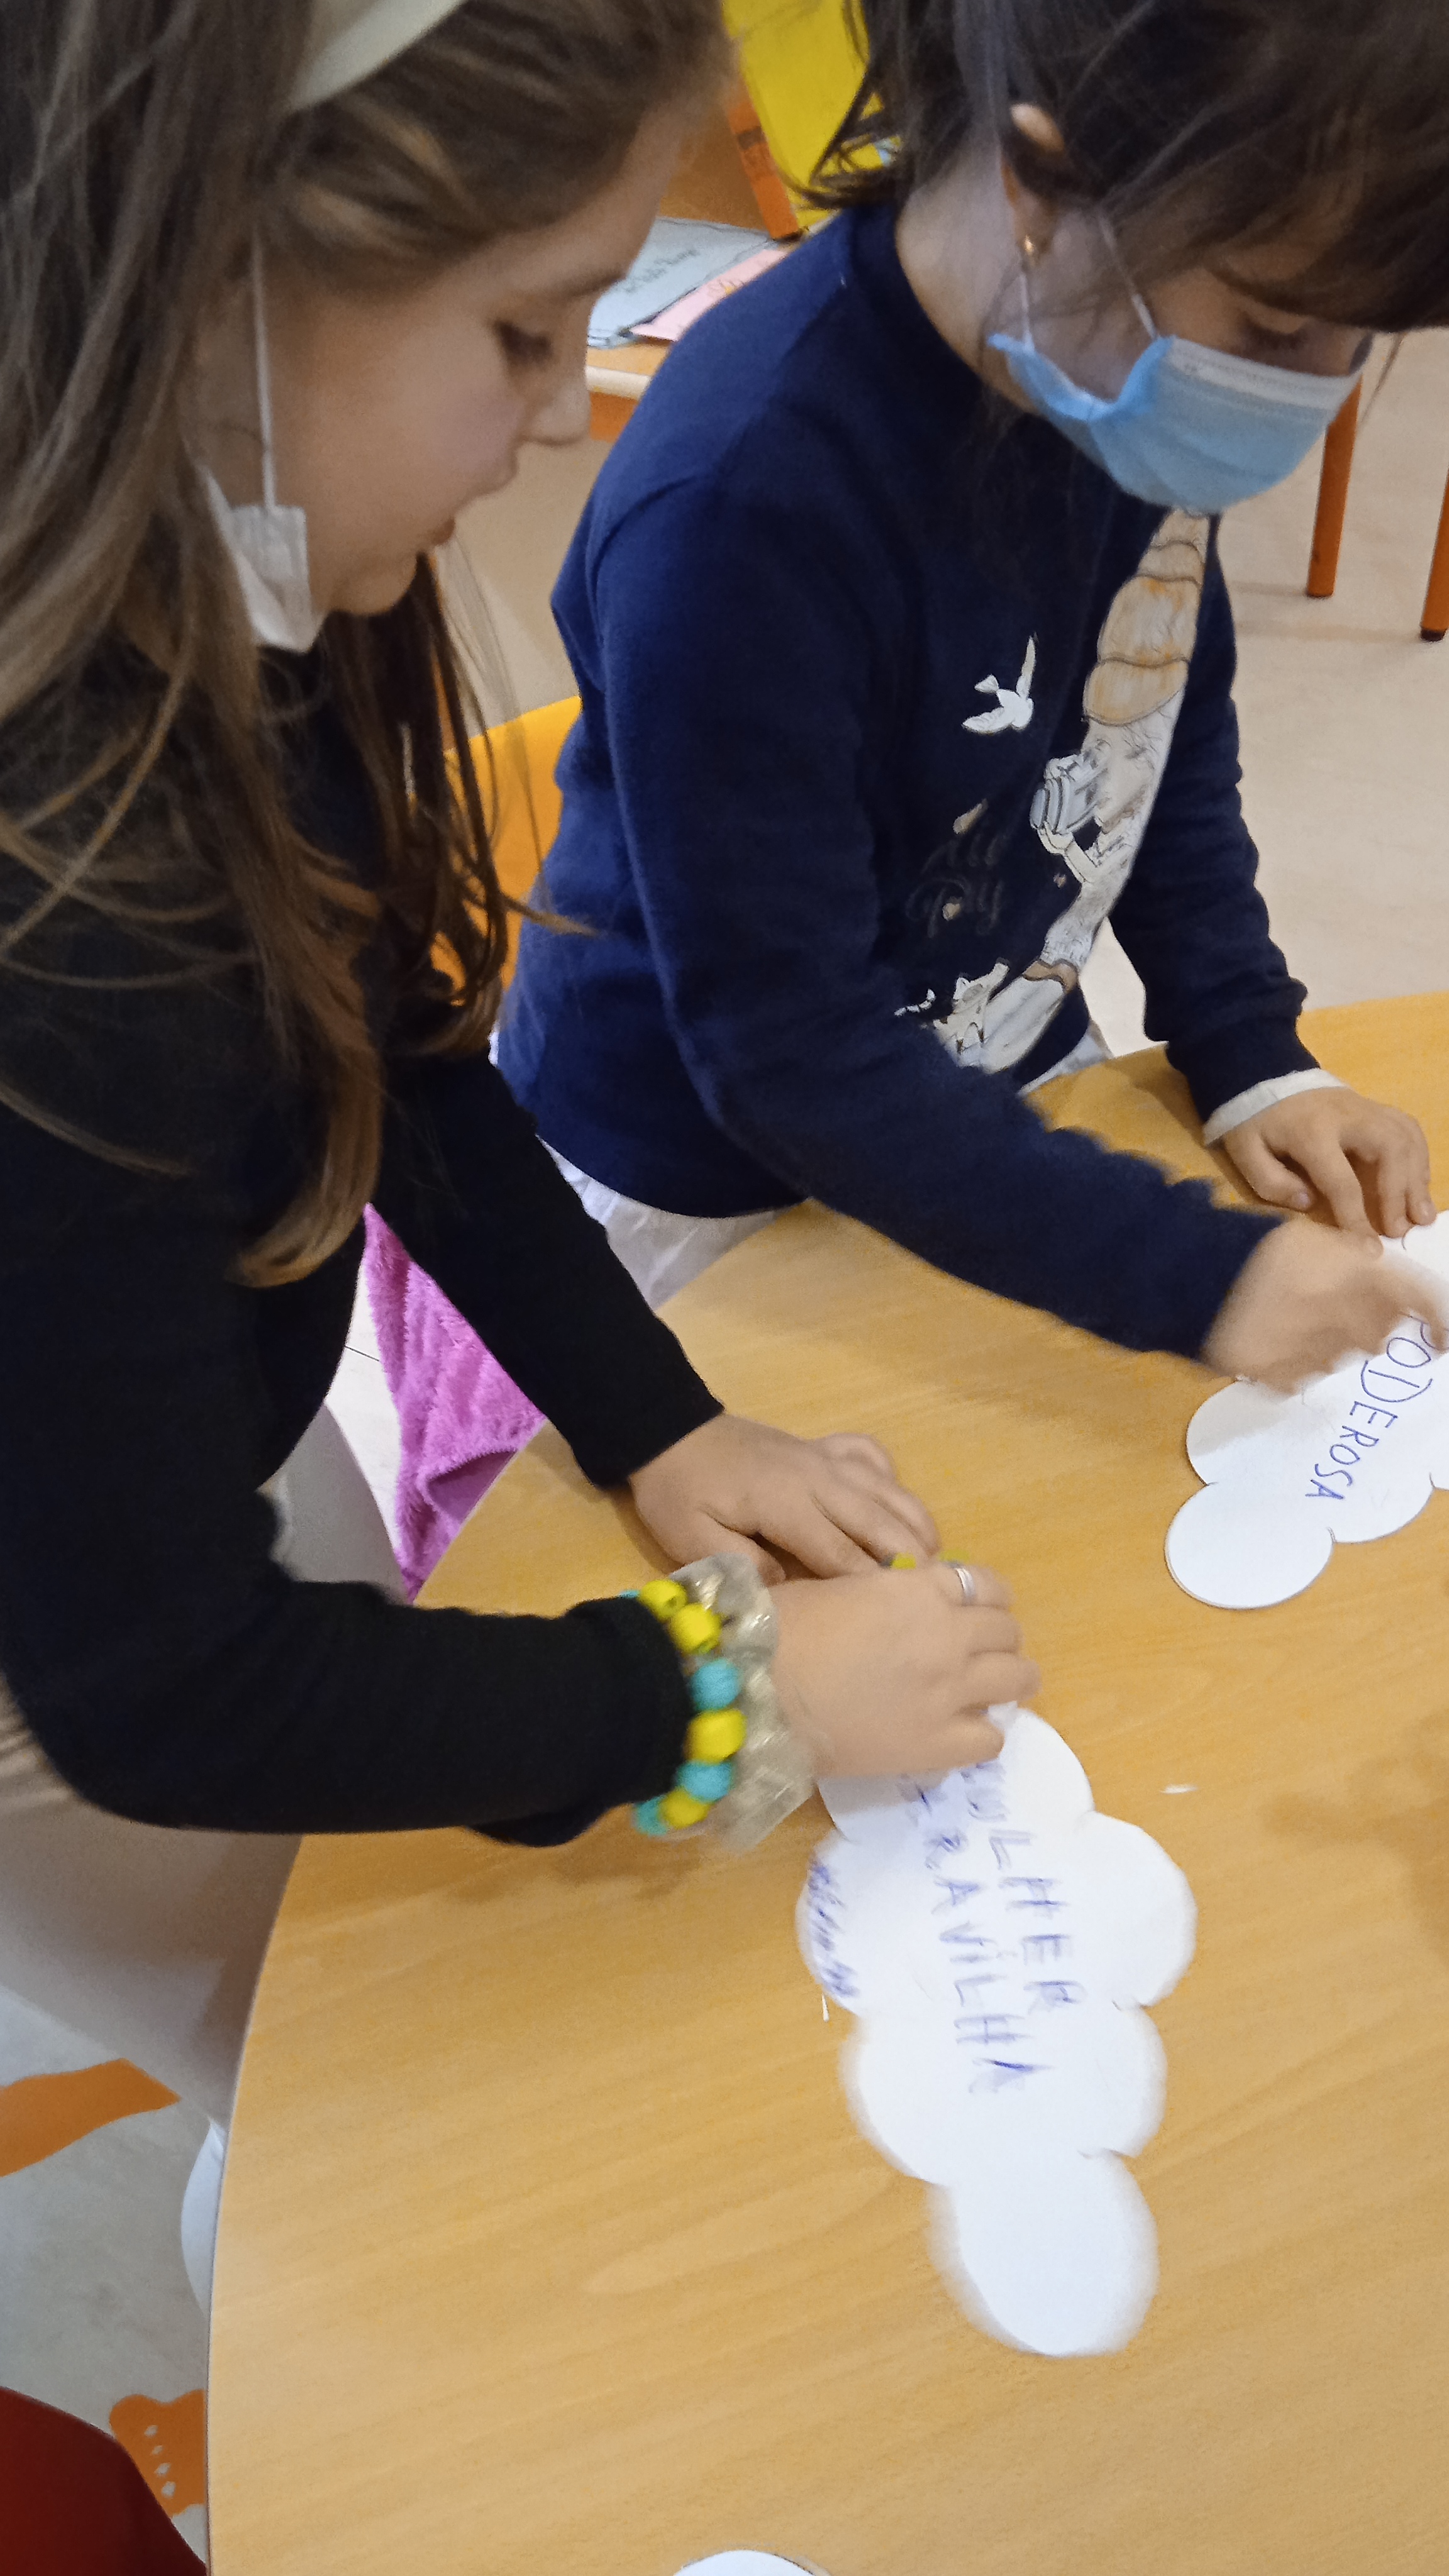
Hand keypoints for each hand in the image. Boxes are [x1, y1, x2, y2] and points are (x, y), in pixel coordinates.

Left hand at [628, 1414, 938, 1581]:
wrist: (669, 1432)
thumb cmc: (679, 1491)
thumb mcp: (692, 1539)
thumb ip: (742, 1565)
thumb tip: (791, 1591)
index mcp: (784, 1502)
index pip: (839, 1551)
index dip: (871, 1585)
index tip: (902, 1616)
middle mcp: (817, 1477)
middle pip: (877, 1520)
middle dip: (910, 1559)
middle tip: (939, 1596)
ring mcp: (823, 1458)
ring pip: (886, 1489)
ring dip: (914, 1524)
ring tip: (940, 1561)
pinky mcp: (822, 1446)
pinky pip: (871, 1457)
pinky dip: (892, 1480)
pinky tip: (898, 1506)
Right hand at [772, 1562, 1037, 1777]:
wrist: (758, 1694)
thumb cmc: (781, 1630)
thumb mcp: (840, 1586)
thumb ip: (886, 1592)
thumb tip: (903, 1602)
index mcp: (922, 1589)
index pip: (986, 1585)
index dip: (982, 1598)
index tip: (968, 1611)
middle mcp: (949, 1635)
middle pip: (1006, 1631)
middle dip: (994, 1638)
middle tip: (971, 1653)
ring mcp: (950, 1692)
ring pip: (1018, 1679)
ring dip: (1006, 1680)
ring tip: (985, 1691)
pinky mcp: (939, 1744)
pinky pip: (992, 1739)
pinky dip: (983, 1732)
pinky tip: (960, 1730)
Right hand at [1202, 1219, 1448, 1390]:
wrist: (1186, 1274)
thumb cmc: (1251, 1246)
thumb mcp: (1311, 1238)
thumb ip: (1354, 1261)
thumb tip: (1383, 1288)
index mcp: (1349, 1274)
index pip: (1417, 1300)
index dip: (1437, 1320)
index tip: (1442, 1339)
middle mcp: (1338, 1314)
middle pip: (1379, 1334)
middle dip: (1369, 1324)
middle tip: (1339, 1306)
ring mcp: (1307, 1348)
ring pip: (1343, 1356)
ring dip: (1333, 1342)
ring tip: (1298, 1317)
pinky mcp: (1277, 1373)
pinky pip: (1305, 1375)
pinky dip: (1299, 1360)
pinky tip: (1276, 1337)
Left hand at [1221, 1089, 1433, 1237]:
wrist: (1264, 1075)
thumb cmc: (1255, 1121)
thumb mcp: (1246, 1152)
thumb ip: (1272, 1181)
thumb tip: (1309, 1203)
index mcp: (1312, 1132)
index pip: (1342, 1181)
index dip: (1357, 1217)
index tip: (1368, 1248)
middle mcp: (1347, 1116)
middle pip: (1389, 1151)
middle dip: (1399, 1193)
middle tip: (1401, 1230)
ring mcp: (1364, 1107)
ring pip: (1405, 1138)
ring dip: (1417, 1178)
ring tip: (1422, 1214)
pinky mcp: (1374, 1106)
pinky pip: (1408, 1127)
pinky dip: (1419, 1156)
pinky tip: (1419, 1182)